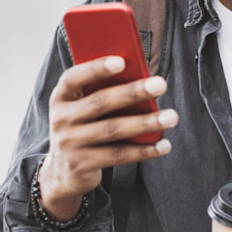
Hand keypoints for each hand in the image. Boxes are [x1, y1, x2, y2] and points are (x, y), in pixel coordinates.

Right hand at [40, 55, 177, 218]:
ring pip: (112, 130)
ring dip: (145, 123)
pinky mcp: (81, 165)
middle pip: (100, 103)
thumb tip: (140, 77)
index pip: (73, 78)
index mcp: (61, 97)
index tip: (121, 61)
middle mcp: (60, 119)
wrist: (62, 170)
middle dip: (133, 92)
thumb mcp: (80, 107)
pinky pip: (118, 155)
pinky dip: (144, 150)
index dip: (96, 68)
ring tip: (171, 117)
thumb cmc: (82, 126)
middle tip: (160, 85)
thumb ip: (100, 91)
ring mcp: (69, 143)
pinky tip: (163, 145)